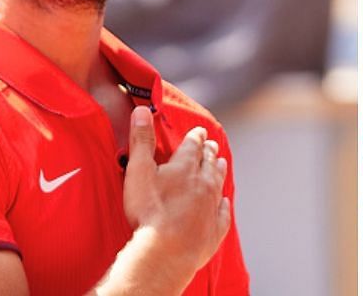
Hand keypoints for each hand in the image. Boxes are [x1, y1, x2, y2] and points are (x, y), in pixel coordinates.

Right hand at [121, 107, 230, 279]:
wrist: (165, 251)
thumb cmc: (148, 212)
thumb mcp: (138, 171)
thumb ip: (141, 140)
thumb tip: (142, 110)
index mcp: (186, 167)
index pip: (193, 145)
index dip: (196, 137)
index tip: (199, 131)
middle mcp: (204, 184)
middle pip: (209, 162)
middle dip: (209, 152)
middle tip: (211, 145)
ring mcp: (211, 207)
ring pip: (218, 183)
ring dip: (219, 171)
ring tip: (221, 163)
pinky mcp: (214, 230)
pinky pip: (223, 214)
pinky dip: (223, 206)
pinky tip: (224, 203)